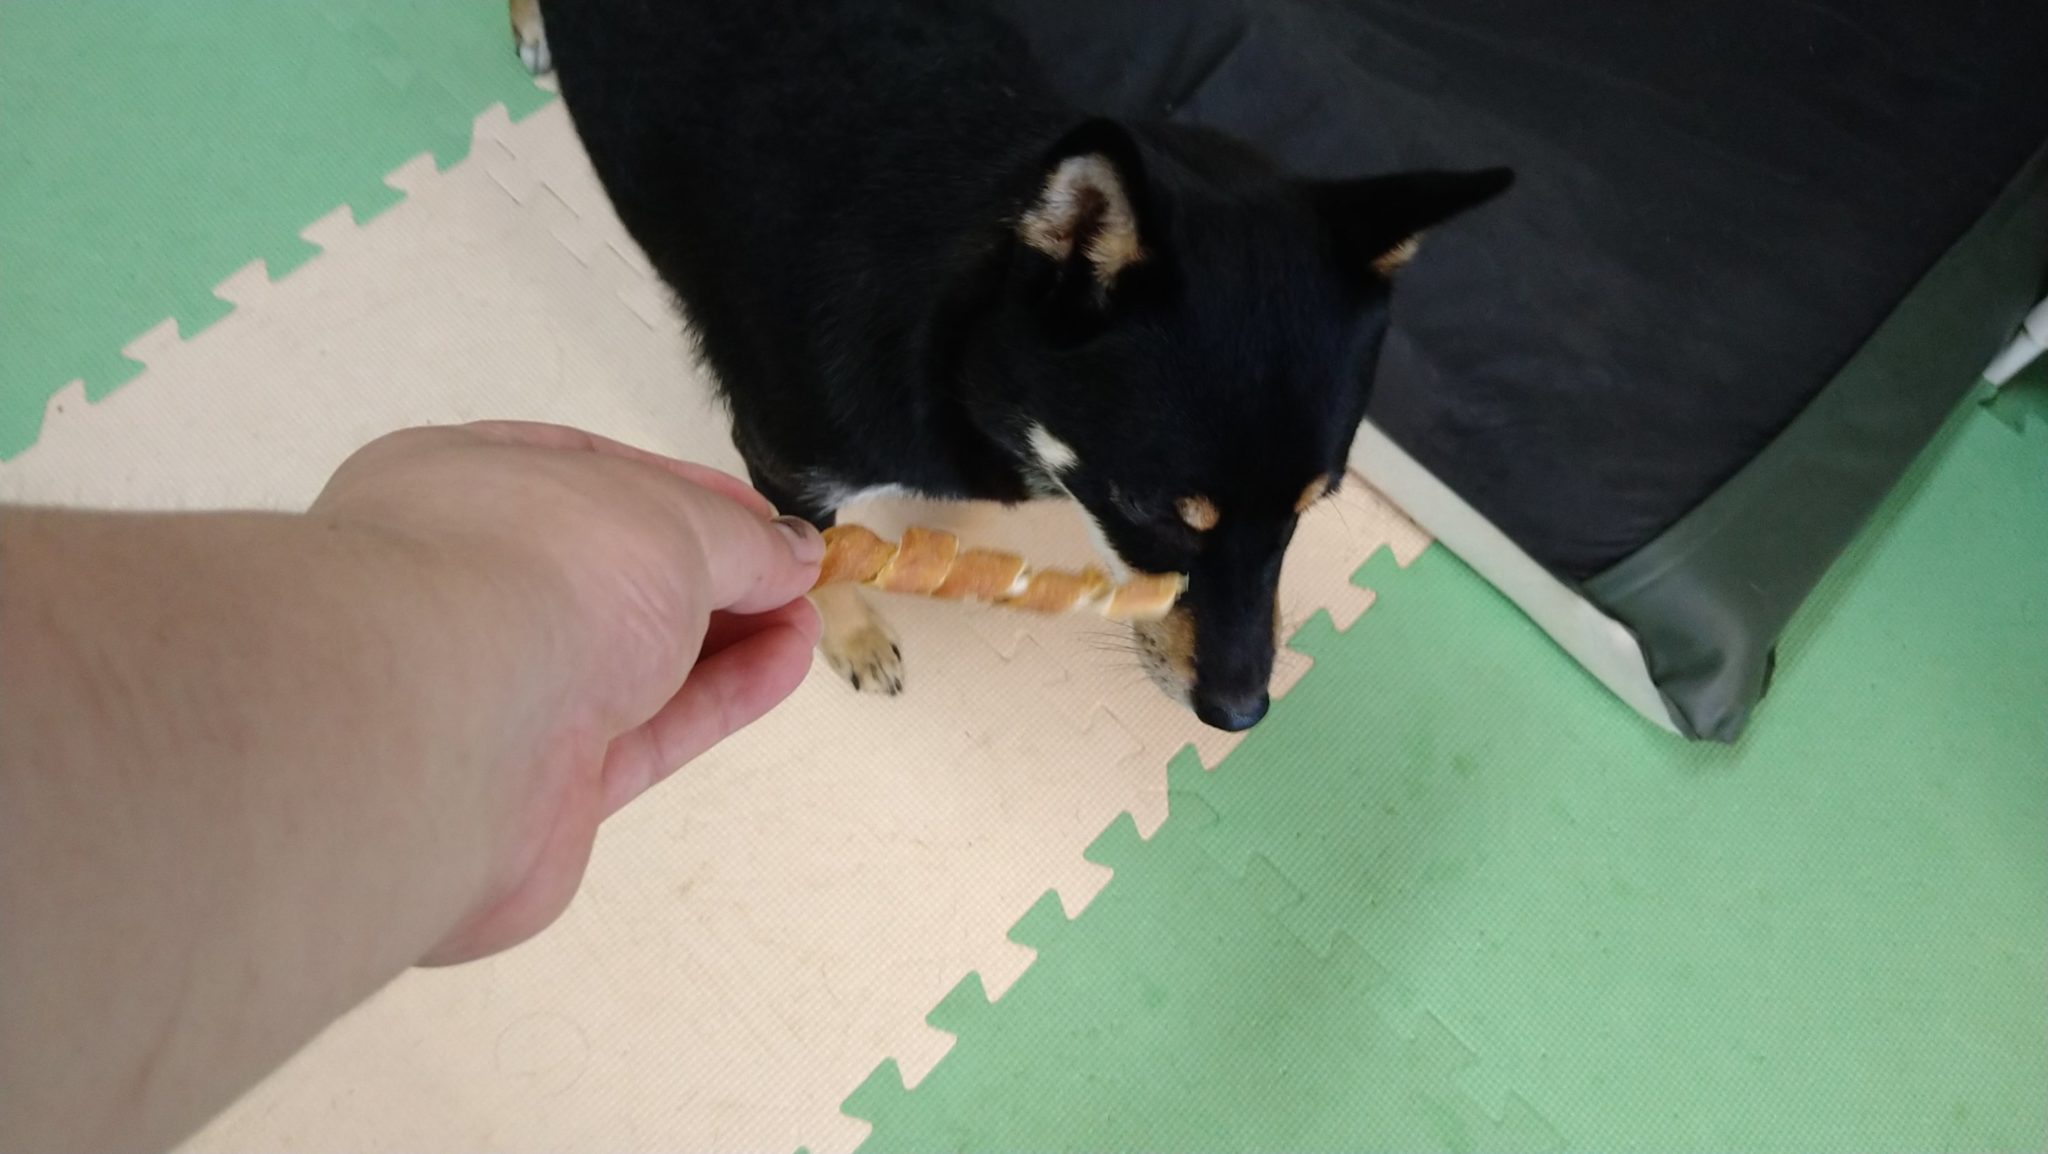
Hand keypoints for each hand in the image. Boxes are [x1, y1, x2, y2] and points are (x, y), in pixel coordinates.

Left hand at [309, 421, 822, 963]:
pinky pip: (645, 734)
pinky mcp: (539, 789)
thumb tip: (794, 555)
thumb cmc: (538, 571)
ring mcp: (499, 693)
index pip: (586, 479)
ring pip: (629, 662)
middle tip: (794, 577)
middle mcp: (470, 587)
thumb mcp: (664, 521)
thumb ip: (738, 540)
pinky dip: (717, 699)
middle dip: (709, 575)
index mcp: (465, 487)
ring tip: (806, 622)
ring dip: (724, 639)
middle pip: (608, 579)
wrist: (440, 732)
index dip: (681, 494)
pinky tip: (785, 667)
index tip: (762, 517)